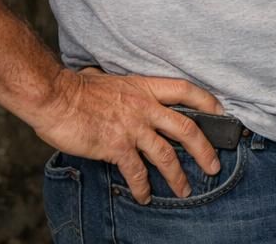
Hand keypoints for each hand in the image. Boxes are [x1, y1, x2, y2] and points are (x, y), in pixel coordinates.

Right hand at [30, 67, 223, 203]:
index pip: (186, 90)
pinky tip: (144, 196)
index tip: (221, 113)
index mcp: (144, 87)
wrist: (54, 96)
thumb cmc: (74, 88)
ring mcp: (133, 127)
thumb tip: (117, 88)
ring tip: (185, 190)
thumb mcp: (107, 79)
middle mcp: (145, 107)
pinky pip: (136, 171)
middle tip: (214, 165)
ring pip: (167, 154)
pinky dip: (142, 186)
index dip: (207, 101)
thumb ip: (121, 88)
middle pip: (187, 128)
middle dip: (205, 149)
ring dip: (178, 175)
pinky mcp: (117, 146)